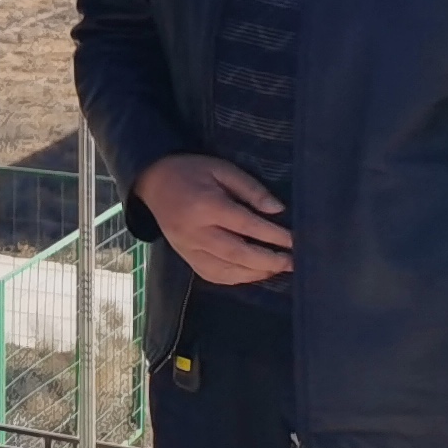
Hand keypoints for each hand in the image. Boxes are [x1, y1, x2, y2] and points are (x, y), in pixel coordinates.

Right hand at [135, 154, 294, 285]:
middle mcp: (195, 231)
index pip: (246, 225)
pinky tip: (253, 273)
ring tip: (278, 268)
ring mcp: (187, 247)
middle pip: (237, 253)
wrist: (152, 182)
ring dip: (256, 273)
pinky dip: (236, 278)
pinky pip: (212, 274)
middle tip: (293, 262)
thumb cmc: (190, 171)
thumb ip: (250, 188)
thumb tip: (277, 210)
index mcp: (205, 206)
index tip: (296, 241)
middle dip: (269, 261)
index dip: (273, 235)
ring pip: (226, 269)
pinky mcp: (184, 256)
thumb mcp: (221, 168)